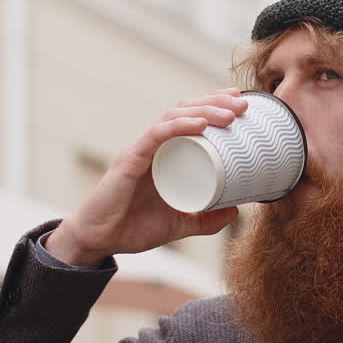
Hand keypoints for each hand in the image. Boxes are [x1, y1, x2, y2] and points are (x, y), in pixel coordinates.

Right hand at [45, 89, 247, 265]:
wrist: (99, 241)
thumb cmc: (132, 228)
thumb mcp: (180, 225)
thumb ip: (205, 220)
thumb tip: (235, 212)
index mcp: (164, 155)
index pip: (190, 118)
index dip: (214, 106)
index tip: (240, 104)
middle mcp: (153, 146)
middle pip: (185, 110)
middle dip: (216, 102)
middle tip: (243, 104)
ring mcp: (141, 151)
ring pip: (174, 117)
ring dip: (204, 110)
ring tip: (230, 113)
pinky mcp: (130, 160)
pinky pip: (156, 135)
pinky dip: (179, 126)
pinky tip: (200, 124)